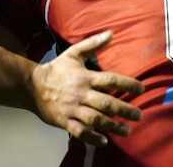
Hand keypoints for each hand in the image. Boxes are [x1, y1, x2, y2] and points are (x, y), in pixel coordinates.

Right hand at [30, 31, 143, 145]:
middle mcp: (81, 94)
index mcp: (86, 77)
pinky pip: (79, 131)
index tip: (142, 89)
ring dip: (112, 126)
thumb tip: (112, 33)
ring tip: (127, 130)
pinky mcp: (64, 121)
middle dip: (124, 110)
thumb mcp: (74, 53)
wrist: (30, 86)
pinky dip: (91, 137)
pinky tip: (104, 141)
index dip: (128, 84)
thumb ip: (93, 44)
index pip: (111, 80)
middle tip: (139, 115)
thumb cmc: (57, 69)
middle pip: (106, 103)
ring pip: (95, 119)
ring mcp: (72, 109)